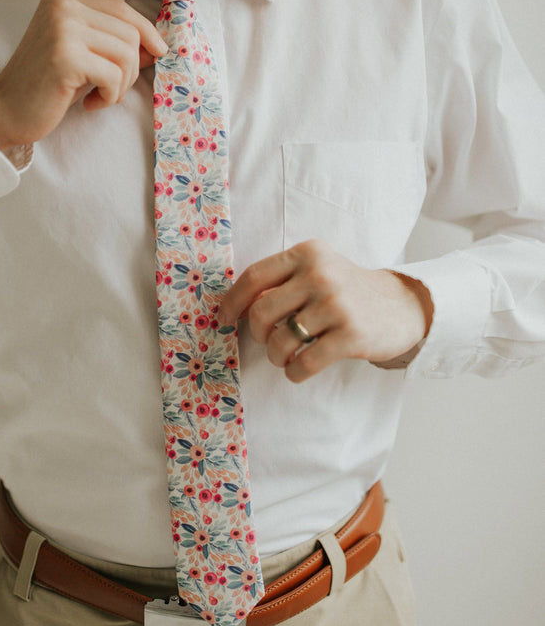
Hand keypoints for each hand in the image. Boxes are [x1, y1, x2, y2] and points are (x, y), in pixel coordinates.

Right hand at [0, 0, 167, 149]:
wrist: (6, 112)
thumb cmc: (47, 85)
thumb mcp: (85, 55)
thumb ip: (115, 43)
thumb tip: (159, 45)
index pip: (121, 8)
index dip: (146, 32)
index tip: (158, 53)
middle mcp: (61, 4)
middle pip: (129, 32)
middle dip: (131, 67)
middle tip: (109, 89)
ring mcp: (62, 28)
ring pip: (127, 53)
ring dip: (121, 84)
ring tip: (99, 96)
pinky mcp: (65, 56)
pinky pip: (114, 76)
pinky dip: (110, 96)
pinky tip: (89, 104)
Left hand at [219, 239, 432, 383]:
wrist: (401, 306)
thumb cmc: (346, 291)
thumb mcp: (316, 270)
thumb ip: (281, 282)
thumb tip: (236, 309)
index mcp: (307, 253)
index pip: (254, 276)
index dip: (233, 302)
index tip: (224, 320)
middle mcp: (321, 274)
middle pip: (262, 312)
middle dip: (257, 334)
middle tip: (269, 341)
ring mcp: (337, 304)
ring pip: (281, 341)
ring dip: (276, 356)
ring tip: (285, 357)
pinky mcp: (351, 335)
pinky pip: (304, 363)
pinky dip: (294, 372)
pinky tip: (299, 369)